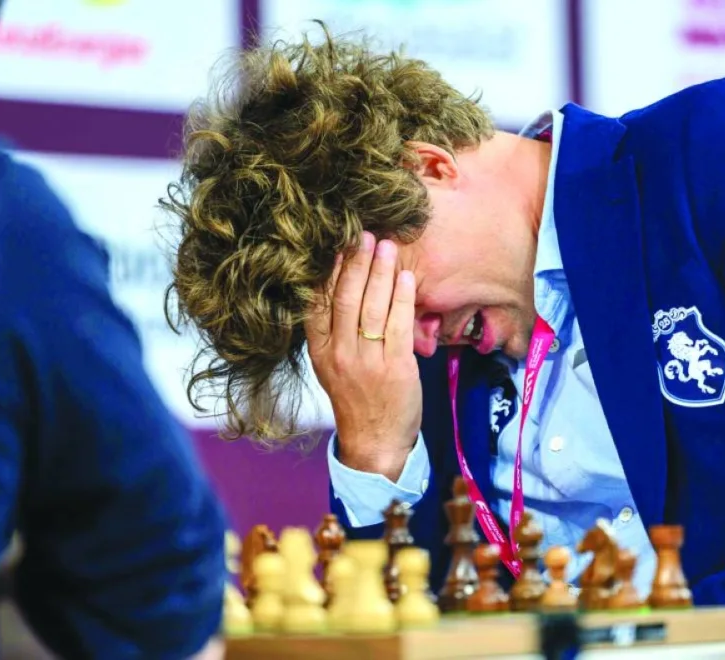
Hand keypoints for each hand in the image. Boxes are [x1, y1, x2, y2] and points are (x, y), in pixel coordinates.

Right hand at [305, 232, 421, 481]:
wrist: (375, 442)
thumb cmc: (357, 398)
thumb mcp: (332, 364)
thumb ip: (334, 330)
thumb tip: (339, 284)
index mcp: (320, 351)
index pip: (319, 304)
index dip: (328, 271)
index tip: (336, 243)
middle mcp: (340, 354)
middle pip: (346, 299)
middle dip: (355, 263)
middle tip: (364, 234)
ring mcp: (367, 362)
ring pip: (372, 308)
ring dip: (380, 273)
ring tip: (386, 246)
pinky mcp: (396, 368)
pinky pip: (398, 326)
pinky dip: (401, 298)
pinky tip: (405, 278)